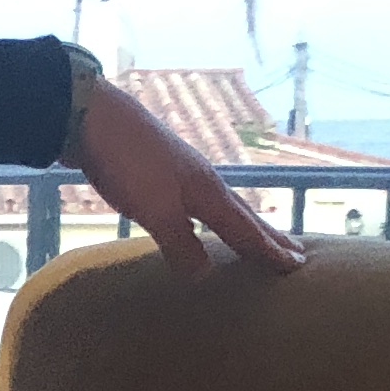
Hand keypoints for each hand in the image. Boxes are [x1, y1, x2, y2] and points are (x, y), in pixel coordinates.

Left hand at [70, 78, 306, 277]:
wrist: (92, 115)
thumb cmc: (126, 161)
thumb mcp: (154, 208)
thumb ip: (180, 242)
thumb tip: (206, 276)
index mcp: (206, 191)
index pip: (244, 228)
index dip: (267, 250)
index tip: (296, 265)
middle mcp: (202, 180)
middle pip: (242, 213)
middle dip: (268, 235)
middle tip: (297, 251)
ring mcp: (182, 172)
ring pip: (222, 204)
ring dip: (244, 223)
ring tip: (259, 234)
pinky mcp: (160, 169)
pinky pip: (199, 200)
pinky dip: (213, 214)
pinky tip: (202, 213)